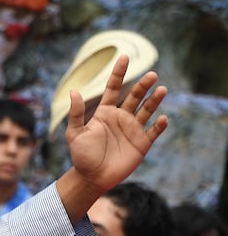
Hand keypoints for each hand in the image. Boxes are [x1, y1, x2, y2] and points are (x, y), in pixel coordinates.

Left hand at [63, 55, 167, 195]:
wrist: (91, 178)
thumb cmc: (81, 156)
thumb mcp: (74, 134)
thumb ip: (76, 114)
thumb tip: (73, 91)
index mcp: (105, 113)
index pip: (114, 88)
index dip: (118, 73)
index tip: (123, 57)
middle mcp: (121, 118)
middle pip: (135, 96)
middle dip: (143, 85)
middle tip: (151, 75)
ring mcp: (133, 130)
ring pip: (147, 110)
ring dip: (155, 100)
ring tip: (162, 90)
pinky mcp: (142, 143)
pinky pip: (153, 131)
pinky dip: (159, 125)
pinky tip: (162, 118)